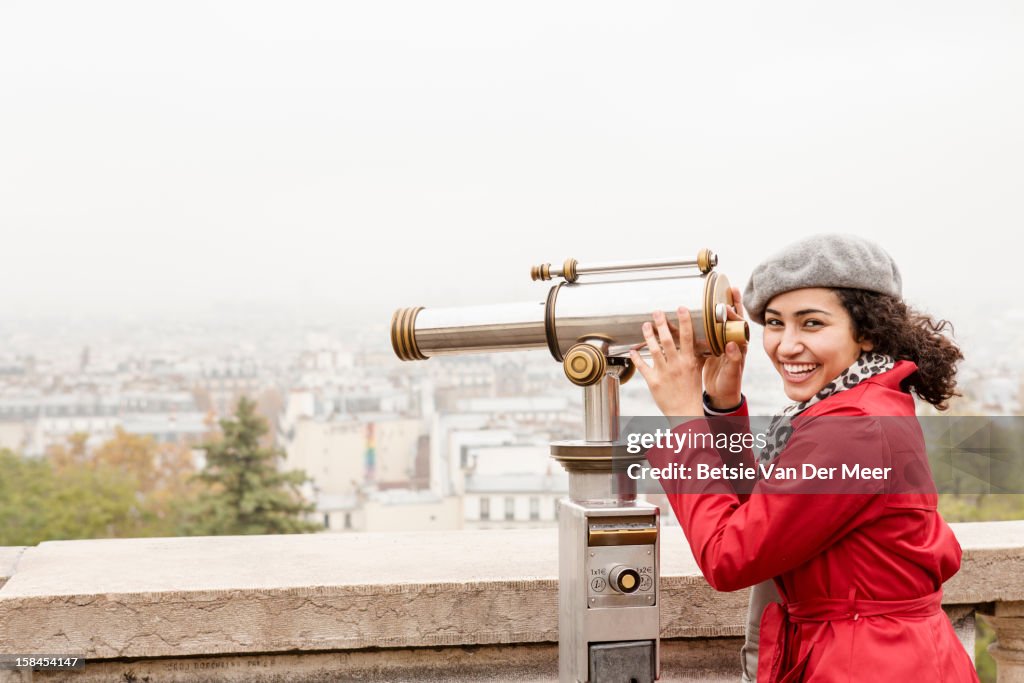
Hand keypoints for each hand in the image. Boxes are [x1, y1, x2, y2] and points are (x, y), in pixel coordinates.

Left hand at [629, 307, 704, 418]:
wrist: (685, 411)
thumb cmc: (692, 391)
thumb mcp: (698, 371)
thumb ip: (697, 356)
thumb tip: (701, 342)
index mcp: (688, 361)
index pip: (687, 337)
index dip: (684, 321)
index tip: (680, 308)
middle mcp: (676, 365)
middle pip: (667, 340)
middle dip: (661, 323)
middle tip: (657, 312)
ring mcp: (664, 373)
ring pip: (654, 350)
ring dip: (648, 336)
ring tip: (645, 325)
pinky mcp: (653, 381)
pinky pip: (642, 366)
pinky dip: (636, 357)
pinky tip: (633, 350)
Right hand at [702, 287, 747, 409]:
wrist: (721, 394)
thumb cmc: (729, 384)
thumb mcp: (731, 373)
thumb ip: (734, 359)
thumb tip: (733, 344)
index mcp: (739, 346)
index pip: (739, 325)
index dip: (734, 314)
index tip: (727, 306)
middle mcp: (732, 341)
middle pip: (733, 318)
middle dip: (732, 302)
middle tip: (729, 288)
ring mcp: (722, 343)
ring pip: (721, 321)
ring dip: (719, 308)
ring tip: (716, 294)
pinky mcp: (712, 347)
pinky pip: (710, 330)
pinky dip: (706, 321)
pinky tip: (699, 313)